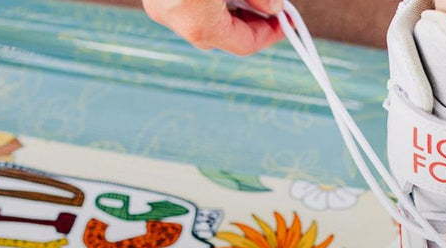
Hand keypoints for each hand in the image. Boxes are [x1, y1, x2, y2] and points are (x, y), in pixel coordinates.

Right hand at [144, 0, 284, 55]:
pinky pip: (185, 9)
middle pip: (221, 36)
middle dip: (249, 24)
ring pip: (201, 22)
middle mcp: (172, 19)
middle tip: (271, 8)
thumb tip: (274, 8)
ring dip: (228, 13)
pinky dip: (206, 4)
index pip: (244, 44)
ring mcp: (157, 6)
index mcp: (197, 22)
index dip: (270, 34)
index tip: (287, 22)